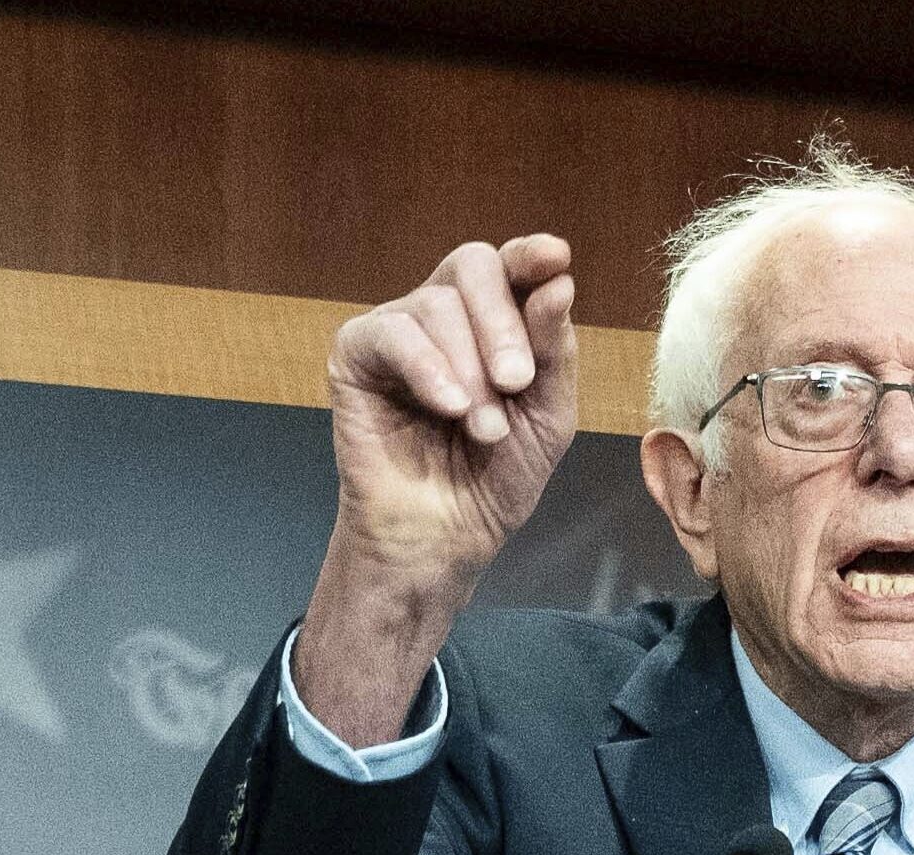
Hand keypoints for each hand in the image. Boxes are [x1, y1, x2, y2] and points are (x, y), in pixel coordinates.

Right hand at [296, 234, 575, 743]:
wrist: (442, 539)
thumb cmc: (494, 480)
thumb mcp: (547, 416)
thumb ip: (554, 350)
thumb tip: (557, 280)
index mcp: (493, 320)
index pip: (511, 266)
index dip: (530, 255)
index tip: (555, 257)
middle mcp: (444, 314)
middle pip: (472, 266)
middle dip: (502, 321)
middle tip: (518, 381)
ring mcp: (398, 330)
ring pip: (436, 304)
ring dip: (470, 370)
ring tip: (482, 429)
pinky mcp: (356, 355)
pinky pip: (392, 334)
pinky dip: (427, 367)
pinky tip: (448, 407)